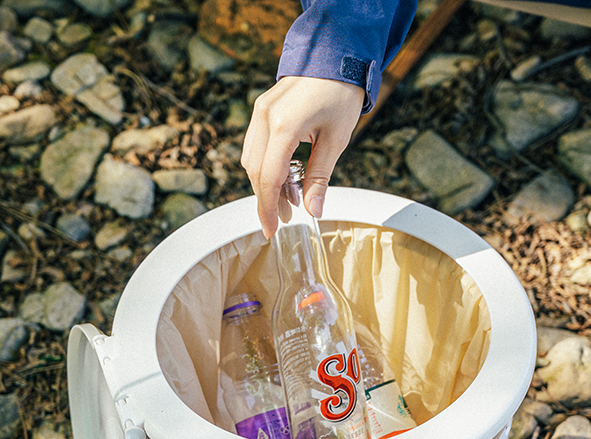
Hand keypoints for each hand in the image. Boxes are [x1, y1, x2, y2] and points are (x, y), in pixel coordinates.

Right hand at [241, 76, 364, 237]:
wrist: (335, 56)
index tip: (271, 230)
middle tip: (281, 221)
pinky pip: (255, 147)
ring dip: (266, 185)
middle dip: (266, 201)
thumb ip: (319, 178)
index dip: (268, 208)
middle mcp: (265, 118)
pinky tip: (284, 178)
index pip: (268, 179)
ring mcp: (259, 112)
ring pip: (251, 161)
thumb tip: (313, 210)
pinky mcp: (261, 110)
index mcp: (283, 126)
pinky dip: (265, 167)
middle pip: (255, 173)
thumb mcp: (335, 141)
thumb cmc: (339, 94)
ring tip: (289, 200)